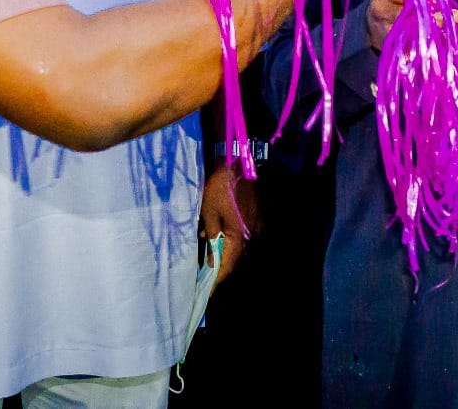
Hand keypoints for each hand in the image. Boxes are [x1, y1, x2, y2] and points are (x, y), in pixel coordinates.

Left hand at [200, 165, 259, 286]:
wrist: (240, 164)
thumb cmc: (220, 188)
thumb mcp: (209, 212)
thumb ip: (211, 236)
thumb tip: (211, 258)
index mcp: (239, 236)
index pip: (227, 265)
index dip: (216, 280)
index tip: (207, 293)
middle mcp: (250, 235)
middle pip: (234, 258)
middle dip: (219, 269)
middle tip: (204, 279)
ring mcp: (254, 225)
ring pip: (237, 246)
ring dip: (223, 253)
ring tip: (206, 260)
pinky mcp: (254, 217)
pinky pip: (240, 235)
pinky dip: (228, 240)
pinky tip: (213, 236)